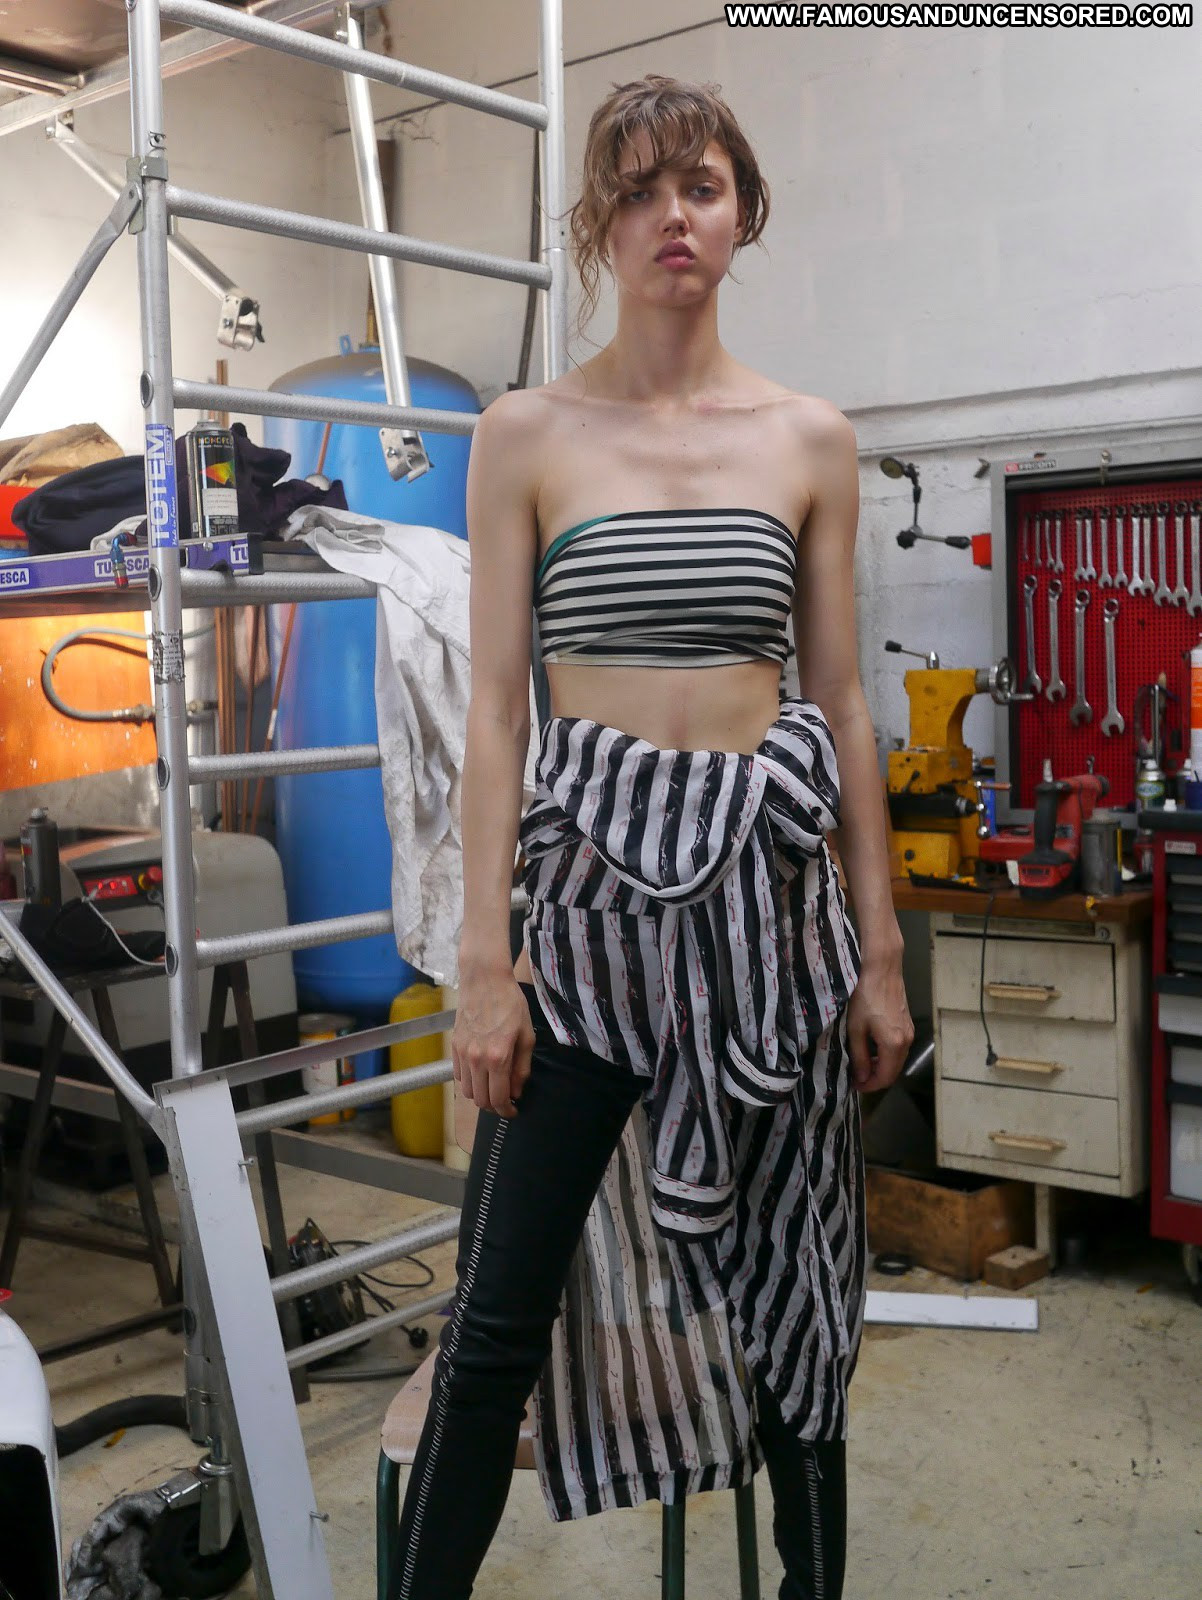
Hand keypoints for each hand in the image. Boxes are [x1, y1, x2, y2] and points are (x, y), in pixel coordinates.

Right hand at [451, 970, 534, 1118]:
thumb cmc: (511, 1004)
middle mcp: (477, 1059)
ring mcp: (463, 1053)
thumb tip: (517, 1091)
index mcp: (498, 1057)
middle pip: (481, 1100)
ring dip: (481, 1096)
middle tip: (505, 1101)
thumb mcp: (527, 1035)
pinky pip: (459, 1076)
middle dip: (495, 1107)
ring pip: (468, 1092)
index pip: (498, 1099)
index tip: (513, 1111)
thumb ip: (522, 1068)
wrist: (485, 980)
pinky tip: (481, 1074)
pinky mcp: (454, 1046)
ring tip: (493, 1088)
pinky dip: (470, 1082)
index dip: (507, 1111)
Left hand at [847, 951, 913, 1093]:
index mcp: (894, 1044)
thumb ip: (860, 1056)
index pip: (885, 1077)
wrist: (881, 968)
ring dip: (881, 1066)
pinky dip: (887, 1054)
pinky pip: (899, 1047)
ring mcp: (909, 1031)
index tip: (854, 1086)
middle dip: (875, 1078)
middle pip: (894, 1071)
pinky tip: (872, 1048)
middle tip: (856, 1077)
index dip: (870, 1086)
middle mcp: (907, 1041)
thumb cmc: (864, 996)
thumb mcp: (856, 1028)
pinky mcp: (907, 1023)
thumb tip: (861, 1078)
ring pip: (897, 1059)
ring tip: (862, 1064)